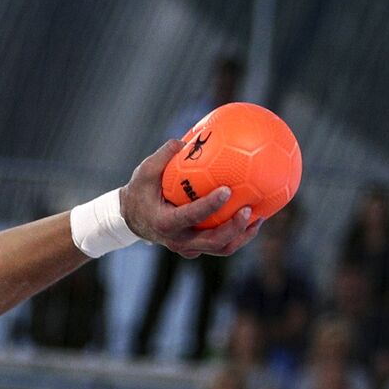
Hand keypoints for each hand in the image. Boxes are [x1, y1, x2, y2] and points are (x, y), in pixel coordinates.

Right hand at [119, 140, 262, 257]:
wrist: (130, 217)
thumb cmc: (139, 191)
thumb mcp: (144, 172)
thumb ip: (164, 156)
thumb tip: (187, 140)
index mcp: (165, 222)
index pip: (190, 216)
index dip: (210, 206)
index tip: (227, 190)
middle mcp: (178, 240)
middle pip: (212, 241)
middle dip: (234, 228)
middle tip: (248, 209)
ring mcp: (188, 247)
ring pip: (220, 248)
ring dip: (241, 235)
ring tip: (258, 217)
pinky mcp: (196, 247)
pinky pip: (220, 245)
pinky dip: (238, 235)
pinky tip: (252, 219)